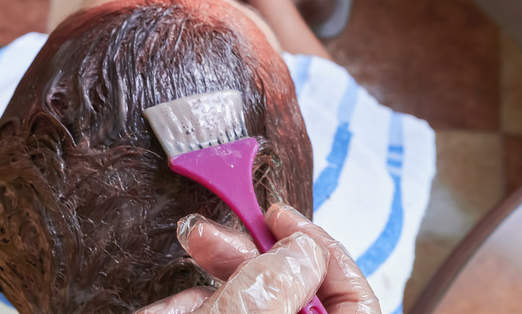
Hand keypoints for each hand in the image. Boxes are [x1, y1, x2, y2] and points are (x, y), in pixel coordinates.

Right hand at [136, 203, 380, 313]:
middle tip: (215, 230)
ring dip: (208, 279)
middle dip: (247, 253)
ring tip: (186, 262)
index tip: (277, 217)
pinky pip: (216, 311)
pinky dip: (189, 305)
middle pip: (293, 287)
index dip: (321, 249)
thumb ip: (279, 280)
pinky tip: (166, 310)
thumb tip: (301, 245)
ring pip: (246, 298)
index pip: (355, 297)